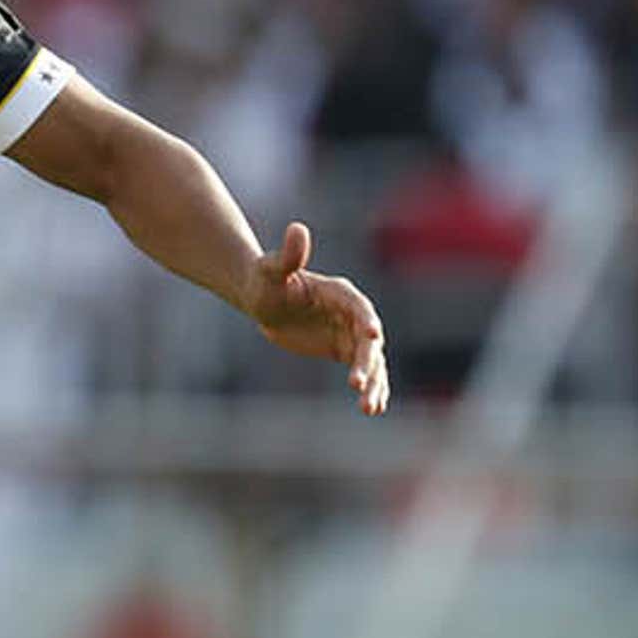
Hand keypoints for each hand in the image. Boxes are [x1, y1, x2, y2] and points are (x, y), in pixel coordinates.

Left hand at [246, 221, 391, 415]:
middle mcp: (352, 314)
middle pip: (367, 341)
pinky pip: (363, 371)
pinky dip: (370, 388)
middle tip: (358, 386)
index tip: (372, 336)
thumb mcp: (270, 269)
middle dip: (366, 363)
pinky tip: (374, 408)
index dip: (366, 320)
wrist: (263, 298)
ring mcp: (351, 334)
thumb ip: (288, 255)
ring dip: (373, 383)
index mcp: (339, 293)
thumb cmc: (264, 279)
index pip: (358, 307)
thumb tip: (298, 228)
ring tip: (369, 408)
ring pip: (370, 361)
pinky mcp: (344, 350)